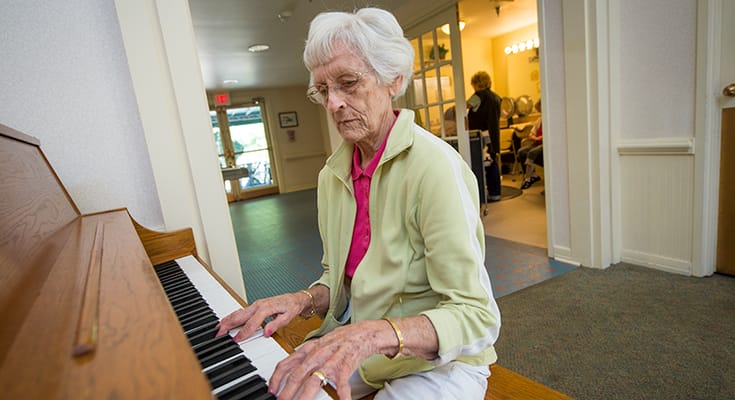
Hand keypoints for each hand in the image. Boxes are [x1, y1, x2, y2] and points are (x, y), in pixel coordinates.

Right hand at [216, 292, 304, 340]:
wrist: (295, 298)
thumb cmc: (292, 307)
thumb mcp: (288, 317)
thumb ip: (276, 324)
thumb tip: (267, 332)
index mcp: (266, 308)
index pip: (253, 322)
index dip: (244, 332)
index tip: (236, 339)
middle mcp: (259, 305)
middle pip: (240, 316)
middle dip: (228, 324)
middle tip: (218, 333)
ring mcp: (255, 305)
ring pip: (238, 313)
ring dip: (227, 320)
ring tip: (218, 328)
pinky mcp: (254, 306)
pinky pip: (241, 312)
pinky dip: (232, 317)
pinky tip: (226, 321)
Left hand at [269, 319, 389, 399]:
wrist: (363, 333)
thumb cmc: (340, 340)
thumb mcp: (318, 345)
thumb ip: (304, 355)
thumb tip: (290, 365)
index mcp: (309, 350)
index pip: (286, 363)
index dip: (276, 378)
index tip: (271, 390)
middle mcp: (317, 355)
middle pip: (297, 375)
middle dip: (287, 392)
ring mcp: (331, 361)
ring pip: (314, 380)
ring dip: (305, 396)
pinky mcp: (345, 366)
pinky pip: (342, 384)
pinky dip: (341, 395)